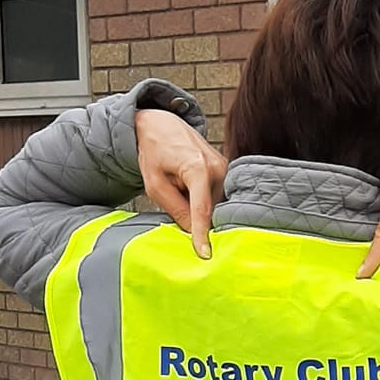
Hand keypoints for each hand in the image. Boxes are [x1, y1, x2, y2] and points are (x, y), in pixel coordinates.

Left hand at [135, 108, 227, 258]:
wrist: (162, 125)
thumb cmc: (154, 152)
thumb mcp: (155, 184)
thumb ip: (175, 209)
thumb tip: (191, 232)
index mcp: (198, 168)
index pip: (202, 210)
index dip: (202, 234)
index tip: (205, 255)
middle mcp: (218, 167)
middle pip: (208, 208)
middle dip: (191, 211)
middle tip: (171, 194)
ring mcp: (224, 168)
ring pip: (212, 203)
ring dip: (194, 202)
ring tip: (177, 183)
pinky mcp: (225, 170)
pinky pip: (214, 195)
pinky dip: (199, 195)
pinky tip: (185, 182)